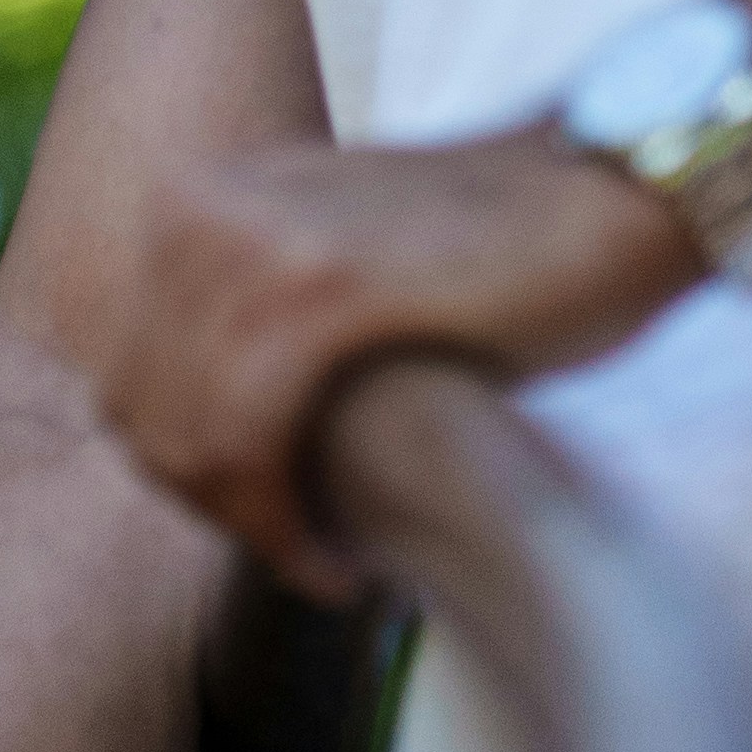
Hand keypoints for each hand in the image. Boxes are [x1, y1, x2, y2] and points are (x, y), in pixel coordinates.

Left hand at [88, 124, 698, 591]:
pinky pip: (249, 437)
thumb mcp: (348, 264)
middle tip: (304, 558)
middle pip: (141, 408)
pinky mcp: (328, 282)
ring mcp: (263, 233)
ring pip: (189, 434)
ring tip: (332, 566)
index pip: (128, 368)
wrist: (623, 186)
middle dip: (213, 509)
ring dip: (254, 528)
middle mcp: (211, 201)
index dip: (187, 472)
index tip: (269, 524)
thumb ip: (265, 323)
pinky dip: (283, 524)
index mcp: (204, 190)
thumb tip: (204, 453)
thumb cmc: (507, 248)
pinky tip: (344, 563)